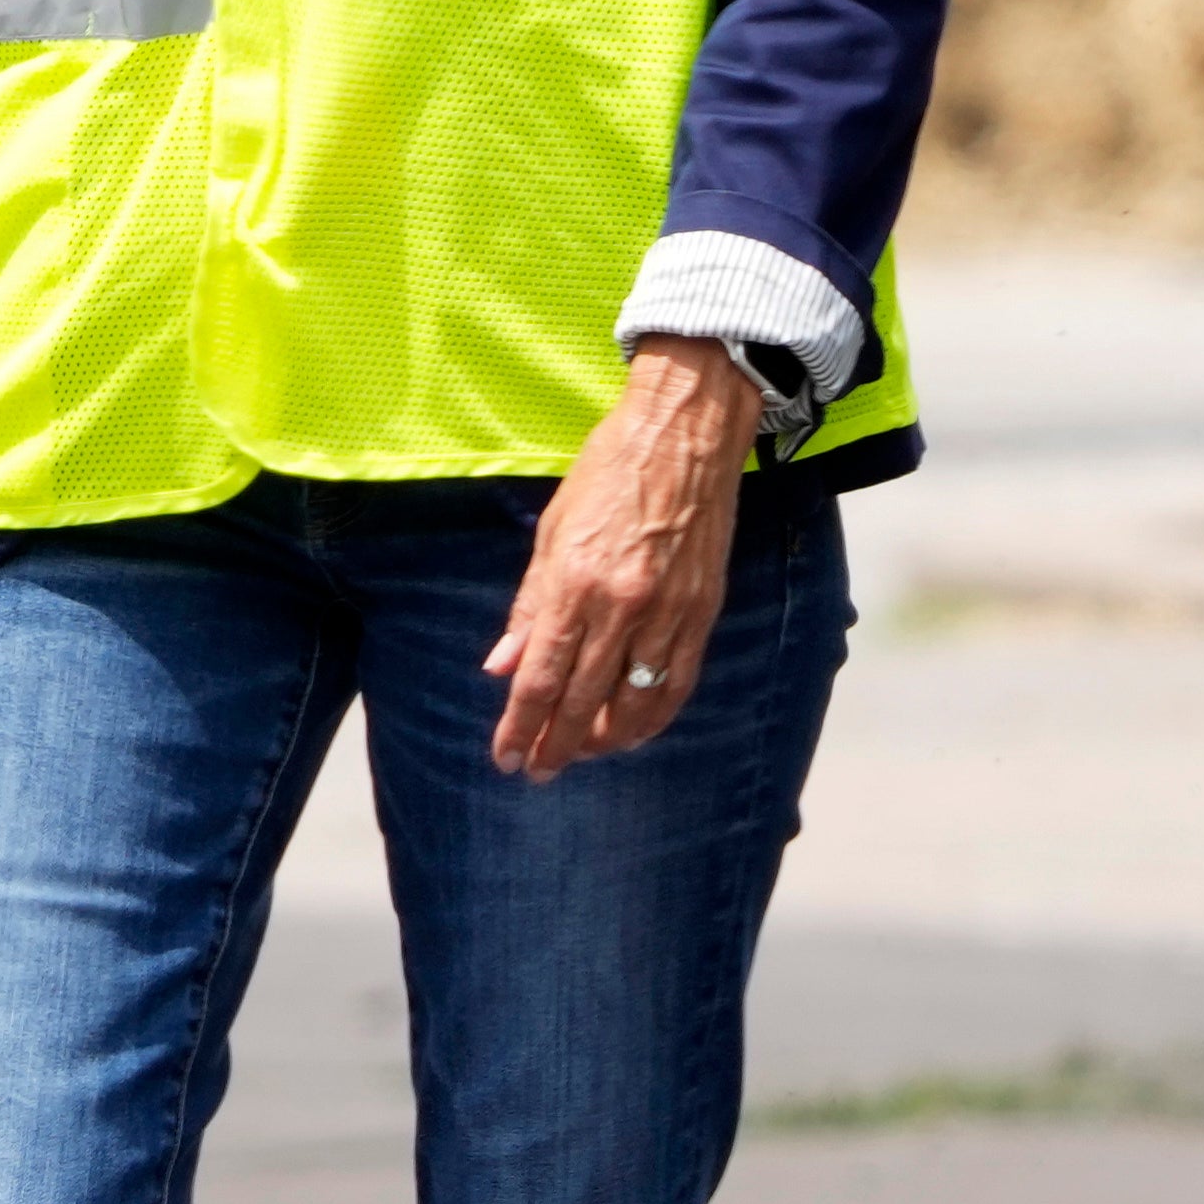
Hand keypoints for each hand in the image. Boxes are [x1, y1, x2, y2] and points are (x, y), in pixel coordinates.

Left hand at [480, 340, 764, 777]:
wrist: (685, 432)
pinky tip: (635, 732)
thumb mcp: (551, 531)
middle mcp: (622, 606)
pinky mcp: (703, 611)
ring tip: (582, 754)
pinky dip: (655, 717)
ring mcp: (668, 613)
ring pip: (635, 703)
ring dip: (605, 739)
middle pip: (583, 700)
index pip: (541, 677)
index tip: (508, 758)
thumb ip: (528, 607)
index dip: (521, 726)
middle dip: (556, 744)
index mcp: (575, 582)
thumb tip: (501, 668)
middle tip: (539, 771)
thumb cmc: (609, 471)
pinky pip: (678, 684)